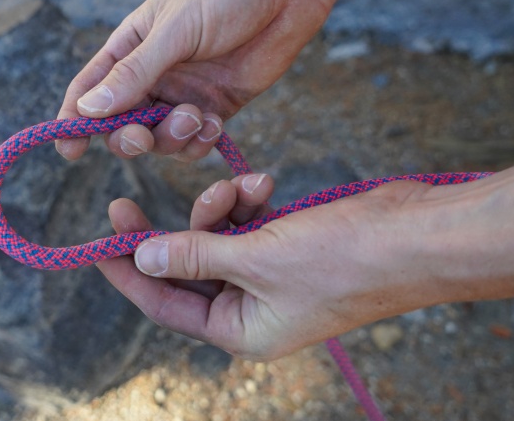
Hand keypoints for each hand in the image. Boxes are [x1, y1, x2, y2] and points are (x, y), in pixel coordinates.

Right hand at [57, 0, 422, 161]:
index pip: (92, 88)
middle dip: (131, 137)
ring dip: (173, 138)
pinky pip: (197, 140)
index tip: (68, 148)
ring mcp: (186, 93)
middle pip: (124, 124)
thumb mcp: (175, 30)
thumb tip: (88, 109)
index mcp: (132, 47)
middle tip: (142, 135)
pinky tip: (214, 125)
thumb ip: (134, 74)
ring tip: (195, 117)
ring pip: (162, 139)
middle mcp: (155, 74)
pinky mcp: (218, 105)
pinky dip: (201, 141)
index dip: (76, 119)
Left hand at [100, 160, 513, 360]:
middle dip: (171, 231)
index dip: (127, 273)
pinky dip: (245, 200)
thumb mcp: (255, 258)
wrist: (415, 236)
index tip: (98, 242)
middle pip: (185, 269)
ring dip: (217, 206)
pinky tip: (262, 181)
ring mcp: (269, 277)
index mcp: (241, 332)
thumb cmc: (342, 259)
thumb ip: (193, 256)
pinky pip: (246, 222)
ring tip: (240, 185)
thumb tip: (142, 259)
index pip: (164, 304)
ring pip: (215, 238)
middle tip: (124, 200)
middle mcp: (251, 310)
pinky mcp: (286, 246)